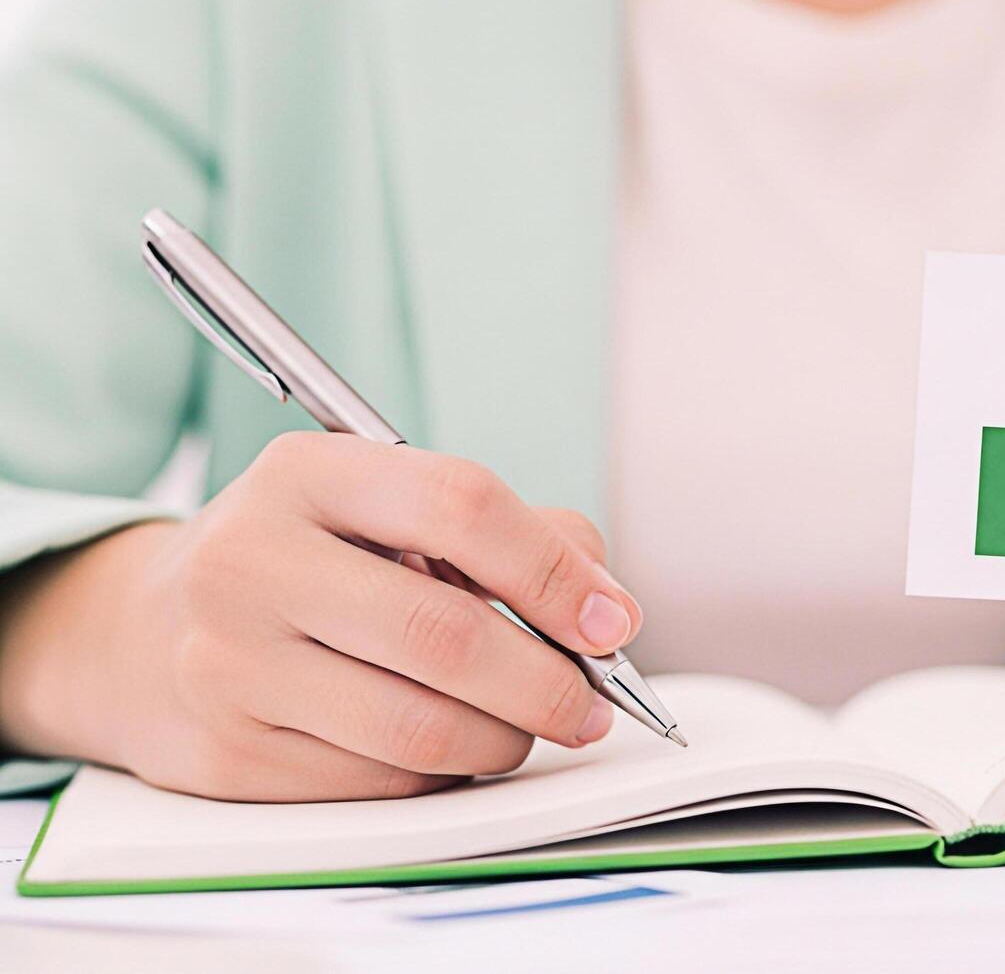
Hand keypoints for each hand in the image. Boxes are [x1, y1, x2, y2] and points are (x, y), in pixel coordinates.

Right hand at [0, 432, 641, 800]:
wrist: (141, 635)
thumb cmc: (305, 564)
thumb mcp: (383, 507)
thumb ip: (505, 533)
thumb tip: (603, 607)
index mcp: (305, 475)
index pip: (461, 505)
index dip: (555, 572)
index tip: (613, 622)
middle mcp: (251, 561)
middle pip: (445, 634)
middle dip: (547, 682)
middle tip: (592, 705)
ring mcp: (227, 662)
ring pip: (418, 726)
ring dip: (505, 738)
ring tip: (527, 727)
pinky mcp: (225, 753)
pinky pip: (379, 779)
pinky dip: (441, 770)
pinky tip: (446, 744)